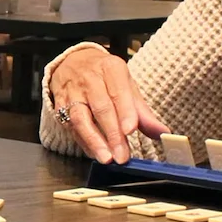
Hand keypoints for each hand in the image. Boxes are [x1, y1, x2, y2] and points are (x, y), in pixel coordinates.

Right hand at [49, 47, 168, 163]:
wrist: (73, 63)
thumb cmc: (105, 77)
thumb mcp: (126, 86)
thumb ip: (142, 111)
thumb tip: (162, 132)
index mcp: (111, 69)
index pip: (119, 91)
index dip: (125, 112)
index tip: (130, 130)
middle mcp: (90, 79)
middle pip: (101, 107)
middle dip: (112, 134)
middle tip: (122, 155)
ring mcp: (72, 92)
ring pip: (81, 118)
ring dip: (94, 140)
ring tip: (106, 158)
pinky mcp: (60, 105)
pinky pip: (70, 126)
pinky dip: (83, 142)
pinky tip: (94, 153)